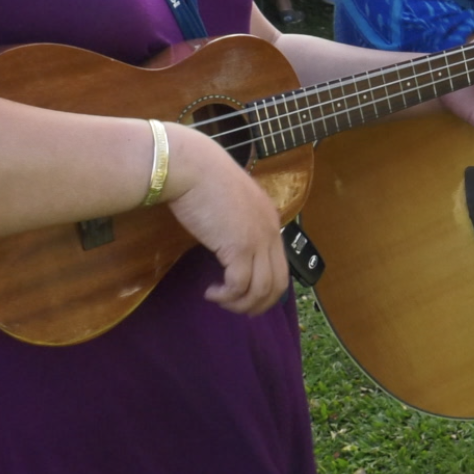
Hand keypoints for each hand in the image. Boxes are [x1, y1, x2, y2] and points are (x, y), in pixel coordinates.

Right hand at [161, 123, 289, 314]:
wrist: (192, 167)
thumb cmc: (203, 181)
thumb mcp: (230, 205)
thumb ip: (238, 225)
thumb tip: (230, 247)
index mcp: (271, 221)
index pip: (280, 266)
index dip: (265, 288)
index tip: (243, 294)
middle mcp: (271, 232)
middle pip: (278, 284)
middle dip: (257, 304)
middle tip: (234, 306)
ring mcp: (258, 240)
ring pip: (261, 290)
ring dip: (240, 304)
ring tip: (219, 298)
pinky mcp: (239, 247)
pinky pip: (239, 285)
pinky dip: (226, 296)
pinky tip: (211, 291)